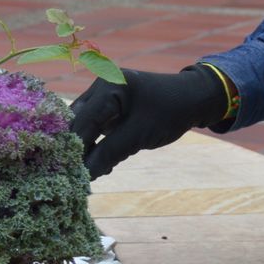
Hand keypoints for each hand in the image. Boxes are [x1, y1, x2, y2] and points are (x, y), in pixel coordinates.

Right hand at [70, 66, 230, 178]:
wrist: (194, 99)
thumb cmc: (170, 112)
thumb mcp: (139, 135)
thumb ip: (109, 153)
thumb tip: (83, 175)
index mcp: (107, 86)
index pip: (80, 122)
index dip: (73, 150)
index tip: (69, 175)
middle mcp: (101, 88)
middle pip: (77, 123)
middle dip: (78, 150)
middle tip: (79, 177)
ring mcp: (104, 97)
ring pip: (84, 127)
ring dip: (88, 150)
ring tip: (94, 173)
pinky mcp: (109, 108)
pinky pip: (95, 128)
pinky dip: (97, 146)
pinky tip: (105, 164)